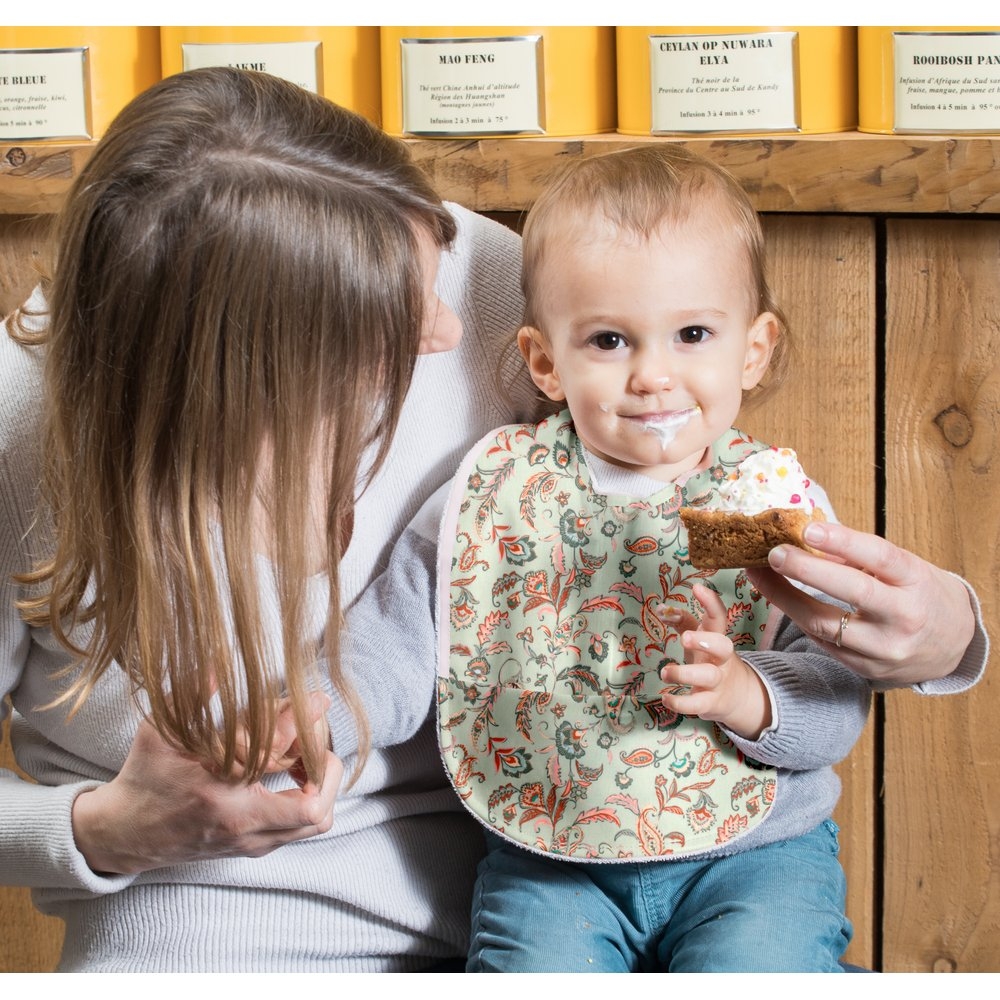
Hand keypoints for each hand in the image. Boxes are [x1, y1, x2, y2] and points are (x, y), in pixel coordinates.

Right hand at [72, 695, 341, 875]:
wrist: (123, 835)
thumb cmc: (145, 776)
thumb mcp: (161, 732)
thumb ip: (195, 697)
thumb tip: (220, 660)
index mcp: (216, 788)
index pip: (276, 749)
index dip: (302, 719)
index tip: (318, 698)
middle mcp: (239, 822)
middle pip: (314, 805)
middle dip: (326, 767)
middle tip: (317, 740)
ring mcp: (249, 841)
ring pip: (315, 821)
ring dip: (323, 785)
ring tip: (306, 756)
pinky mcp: (253, 848)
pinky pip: (301, 829)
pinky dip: (311, 799)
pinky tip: (293, 773)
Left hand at [659, 583, 770, 740]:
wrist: (738, 696)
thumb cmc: (711, 659)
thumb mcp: (701, 638)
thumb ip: (683, 621)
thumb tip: (660, 608)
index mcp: (717, 638)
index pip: (719, 618)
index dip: (710, 602)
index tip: (697, 588)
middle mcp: (720, 659)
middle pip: (723, 647)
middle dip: (705, 641)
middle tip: (685, 637)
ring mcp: (717, 682)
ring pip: (708, 676)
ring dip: (684, 674)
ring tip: (664, 672)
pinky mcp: (711, 703)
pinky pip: (698, 704)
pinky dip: (681, 704)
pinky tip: (666, 699)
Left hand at [747, 520, 975, 685]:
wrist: (953, 646)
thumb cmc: (921, 594)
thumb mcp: (906, 568)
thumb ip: (862, 556)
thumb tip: (809, 537)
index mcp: (917, 582)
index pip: (880, 557)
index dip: (844, 542)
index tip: (809, 529)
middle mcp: (903, 617)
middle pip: (852, 592)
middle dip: (806, 571)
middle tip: (773, 553)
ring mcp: (884, 648)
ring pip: (825, 624)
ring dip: (785, 597)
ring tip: (759, 573)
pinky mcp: (865, 668)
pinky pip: (822, 642)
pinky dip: (798, 617)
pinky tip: (780, 598)